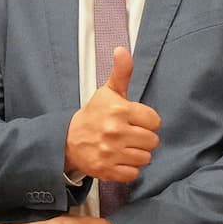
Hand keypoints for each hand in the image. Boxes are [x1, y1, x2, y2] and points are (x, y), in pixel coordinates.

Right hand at [64, 47, 160, 184]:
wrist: (68, 140)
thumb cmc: (94, 114)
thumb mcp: (108, 91)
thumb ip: (121, 72)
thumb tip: (122, 49)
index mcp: (119, 110)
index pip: (154, 121)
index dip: (147, 122)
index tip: (135, 121)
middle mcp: (116, 132)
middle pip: (152, 141)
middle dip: (144, 139)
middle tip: (130, 135)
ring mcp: (111, 153)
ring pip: (145, 158)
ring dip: (137, 154)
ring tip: (125, 148)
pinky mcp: (107, 170)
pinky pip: (133, 174)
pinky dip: (129, 169)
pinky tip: (120, 160)